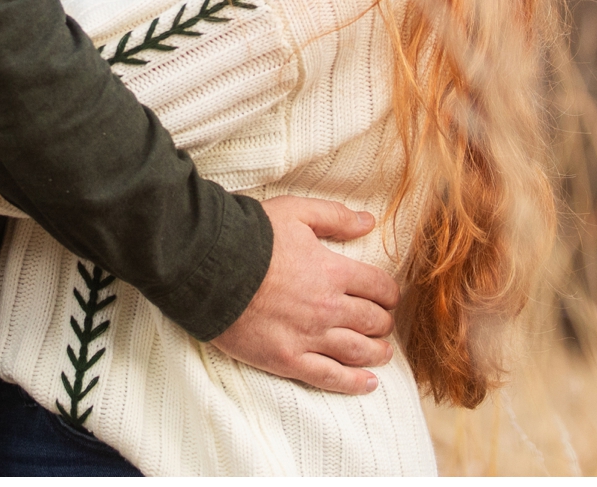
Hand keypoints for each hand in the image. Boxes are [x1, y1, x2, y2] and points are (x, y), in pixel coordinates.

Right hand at [210, 196, 399, 394]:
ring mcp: (308, 337)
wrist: (208, 267)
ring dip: (377, 353)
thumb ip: (335, 217)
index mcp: (332, 271)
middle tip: (383, 323)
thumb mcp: (295, 212)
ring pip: (358, 351)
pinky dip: (353, 383)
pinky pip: (329, 377)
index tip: (388, 296)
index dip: (388, 293)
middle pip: (372, 321)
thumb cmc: (250, 237)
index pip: (378, 287)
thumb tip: (368, 221)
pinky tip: (368, 384)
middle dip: (383, 322)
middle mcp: (327, 308)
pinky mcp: (287, 360)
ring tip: (383, 353)